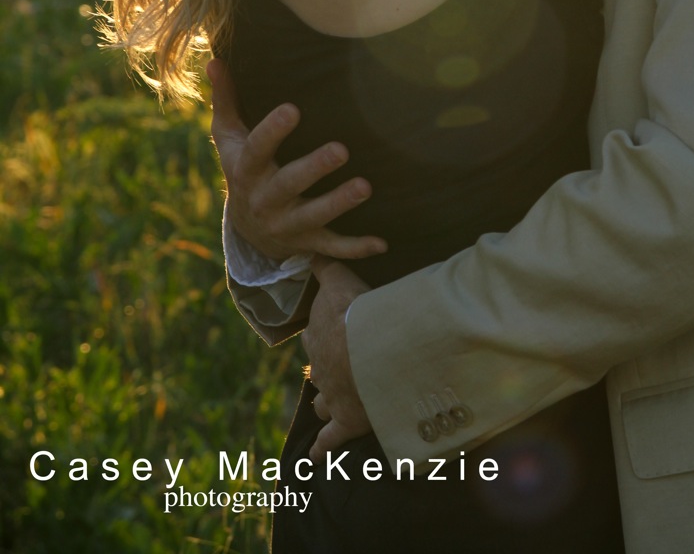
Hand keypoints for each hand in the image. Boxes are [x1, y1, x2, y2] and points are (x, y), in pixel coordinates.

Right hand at [208, 59, 387, 261]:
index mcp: (247, 170)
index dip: (273, 131)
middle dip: (314, 169)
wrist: (246, 228)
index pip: (257, 149)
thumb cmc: (243, 166)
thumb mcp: (229, 137)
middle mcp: (266, 200)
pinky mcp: (308, 242)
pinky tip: (381, 243)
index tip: (293, 108)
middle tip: (341, 150)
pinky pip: (333, 248)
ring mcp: (288, 224)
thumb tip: (215, 60)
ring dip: (339, 204)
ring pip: (314, 217)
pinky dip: (356, 248)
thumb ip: (226, 100)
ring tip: (365, 187)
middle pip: (289, 185)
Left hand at [303, 256, 372, 460]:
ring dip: (325, 403)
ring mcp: (332, 396)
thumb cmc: (356, 311)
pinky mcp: (346, 421)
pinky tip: (315, 457)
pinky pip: (330, 439)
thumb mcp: (339, 279)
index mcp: (320, 335)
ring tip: (325, 406)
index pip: (316, 336)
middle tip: (332, 368)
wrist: (369, 347)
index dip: (323, 336)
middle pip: (318, 369)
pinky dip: (323, 448)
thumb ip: (326, 266)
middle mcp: (321, 367)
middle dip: (323, 370)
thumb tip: (310, 250)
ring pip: (323, 402)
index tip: (330, 334)